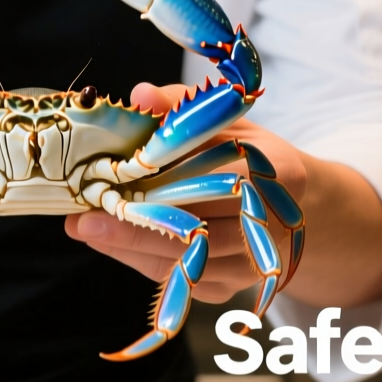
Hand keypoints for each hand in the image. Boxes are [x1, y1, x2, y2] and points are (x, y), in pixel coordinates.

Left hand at [64, 82, 309, 303]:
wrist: (300, 206)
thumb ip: (184, 105)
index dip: (156, 186)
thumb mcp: (227, 120)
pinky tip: (111, 243)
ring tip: (86, 230)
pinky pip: (180, 279)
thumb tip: (140, 94)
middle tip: (81, 219)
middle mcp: (271, 228)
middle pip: (193, 233)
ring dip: (129, 248)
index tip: (108, 185)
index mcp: (276, 177)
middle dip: (131, 227)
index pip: (209, 186)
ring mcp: (252, 265)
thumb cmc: (254, 156)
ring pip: (182, 263)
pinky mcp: (233, 288)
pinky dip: (142, 261)